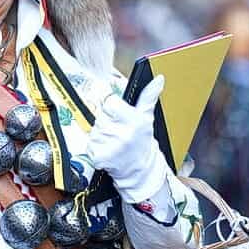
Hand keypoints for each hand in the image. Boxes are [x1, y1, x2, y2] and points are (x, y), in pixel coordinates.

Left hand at [87, 75, 168, 202]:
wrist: (140, 170)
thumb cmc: (141, 141)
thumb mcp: (147, 117)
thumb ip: (148, 96)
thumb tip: (158, 79)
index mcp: (134, 120)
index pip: (110, 102)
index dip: (113, 108)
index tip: (119, 115)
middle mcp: (122, 133)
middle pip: (101, 115)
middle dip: (107, 121)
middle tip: (118, 130)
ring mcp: (110, 146)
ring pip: (95, 129)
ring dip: (101, 134)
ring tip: (114, 140)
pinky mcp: (100, 157)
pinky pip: (90, 143)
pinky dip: (96, 146)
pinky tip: (108, 149)